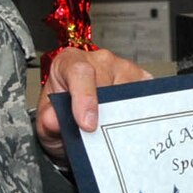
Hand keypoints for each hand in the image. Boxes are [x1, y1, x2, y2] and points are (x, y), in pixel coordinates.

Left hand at [36, 48, 151, 159]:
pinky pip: (145, 95)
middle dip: (103, 112)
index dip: (85, 98)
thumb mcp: (46, 126)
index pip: (79, 72)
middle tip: (97, 132)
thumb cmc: (60, 117)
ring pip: (128, 91)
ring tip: (109, 127)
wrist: (75, 125)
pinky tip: (126, 121)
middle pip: (107, 82)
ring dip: (121, 114)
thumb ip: (48, 122)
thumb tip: (55, 121)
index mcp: (68, 62)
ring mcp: (122, 68)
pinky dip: (138, 112)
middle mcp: (97, 60)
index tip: (87, 124)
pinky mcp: (141, 79)